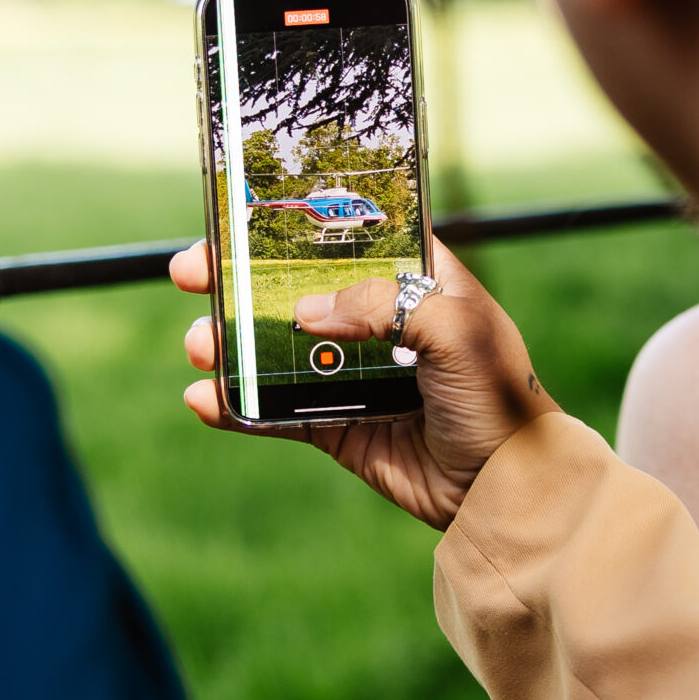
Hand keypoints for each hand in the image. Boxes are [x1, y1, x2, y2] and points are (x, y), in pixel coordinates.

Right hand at [170, 237, 556, 528]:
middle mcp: (380, 322)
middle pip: (294, 287)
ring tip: (198, 344)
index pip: (349, 233)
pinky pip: (276, 411)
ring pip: (274, 348)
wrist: (508, 489)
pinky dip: (237, 405)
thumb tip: (303, 314)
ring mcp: (353, 374)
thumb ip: (382, 306)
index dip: (296, 220)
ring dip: (229, 342)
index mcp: (417, 281)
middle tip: (190, 272)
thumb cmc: (501, 397)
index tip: (242, 210)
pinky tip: (205, 399)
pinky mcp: (338, 427)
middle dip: (236, 278)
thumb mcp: (455, 331)